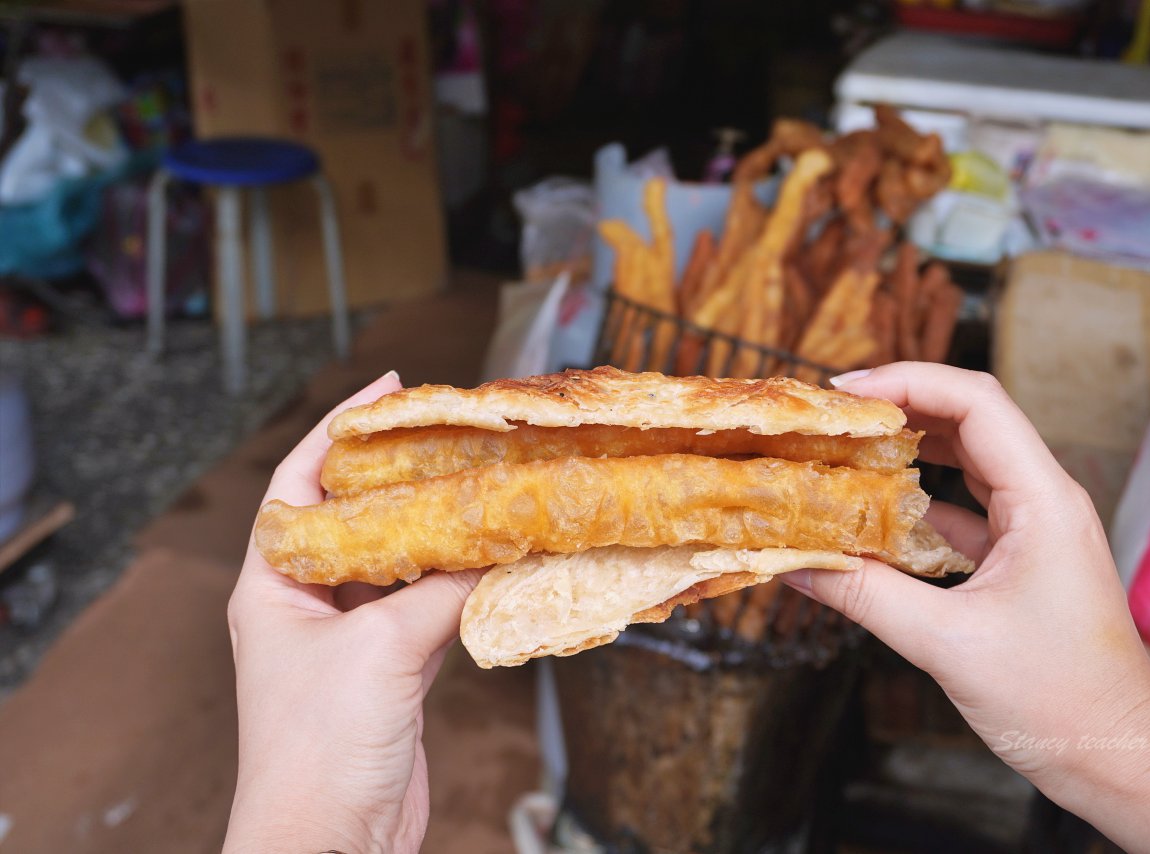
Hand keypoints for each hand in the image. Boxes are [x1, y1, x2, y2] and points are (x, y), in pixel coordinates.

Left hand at [224, 372, 480, 853]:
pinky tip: (498, 565)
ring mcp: (351, 640)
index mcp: (273, 584)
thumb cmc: (319, 746)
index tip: (392, 389)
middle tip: (458, 438)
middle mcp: (306, 604)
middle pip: (360, 518)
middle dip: (406, 477)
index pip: (302, 481)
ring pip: (401, 565)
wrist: (328, 844)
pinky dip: (464, 588)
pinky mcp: (391, 673)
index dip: (343, 428)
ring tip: (488, 489)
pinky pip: (431, 612)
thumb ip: (439, 590)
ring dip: (442, 533)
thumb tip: (496, 544)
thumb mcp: (380, 649)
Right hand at [784, 363, 1149, 852]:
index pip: (975, 401)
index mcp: (1043, 500)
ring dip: (909, 453)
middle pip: (969, 420)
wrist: (1120, 758)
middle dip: (900, 408)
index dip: (907, 382)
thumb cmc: (1059, 702)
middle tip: (833, 417)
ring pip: (967, 464)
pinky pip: (965, 511)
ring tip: (845, 454)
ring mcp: (1037, 530)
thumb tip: (796, 565)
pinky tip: (873, 519)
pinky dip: (918, 507)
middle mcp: (1045, 501)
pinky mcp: (1024, 561)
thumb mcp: (947, 645)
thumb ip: (866, 597)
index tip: (844, 393)